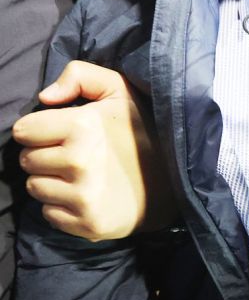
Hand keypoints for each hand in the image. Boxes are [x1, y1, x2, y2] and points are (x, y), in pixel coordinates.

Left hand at [13, 61, 177, 240]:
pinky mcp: (87, 224)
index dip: (39, 128)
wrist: (173, 179)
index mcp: (82, 126)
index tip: (60, 131)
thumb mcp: (118, 89)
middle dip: (44, 153)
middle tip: (72, 151)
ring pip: (35, 187)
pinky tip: (84, 194)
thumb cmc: (139, 130)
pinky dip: (61, 205)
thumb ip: (79, 75)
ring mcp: (83, 197)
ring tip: (79, 173)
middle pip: (26, 160)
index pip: (24, 130)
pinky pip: (48, 214)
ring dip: (50, 180)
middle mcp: (79, 162)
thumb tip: (44, 97)